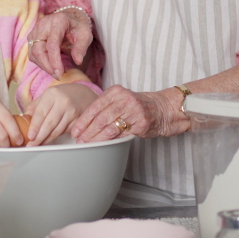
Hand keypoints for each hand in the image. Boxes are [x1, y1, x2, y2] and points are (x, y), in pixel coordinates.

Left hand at [24, 83, 97, 143]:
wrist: (83, 94)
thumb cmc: (62, 95)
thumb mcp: (47, 95)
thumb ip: (34, 106)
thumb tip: (23, 119)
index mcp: (52, 94)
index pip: (41, 113)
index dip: (35, 127)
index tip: (30, 136)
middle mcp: (63, 102)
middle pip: (49, 124)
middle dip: (39, 137)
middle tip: (31, 144)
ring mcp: (72, 112)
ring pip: (57, 131)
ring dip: (46, 139)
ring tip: (38, 144)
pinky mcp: (78, 121)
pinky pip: (64, 132)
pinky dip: (55, 137)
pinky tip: (49, 139)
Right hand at [28, 11, 92, 79]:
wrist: (69, 19)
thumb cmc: (78, 28)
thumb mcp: (85, 36)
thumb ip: (81, 48)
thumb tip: (78, 61)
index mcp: (58, 21)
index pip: (52, 44)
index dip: (54, 61)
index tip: (60, 73)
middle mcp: (43, 24)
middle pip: (38, 50)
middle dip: (47, 66)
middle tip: (58, 76)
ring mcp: (35, 30)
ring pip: (33, 53)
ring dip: (44, 66)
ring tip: (57, 71)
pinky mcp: (32, 37)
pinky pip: (32, 53)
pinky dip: (41, 62)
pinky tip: (51, 66)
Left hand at [71, 85, 190, 142]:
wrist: (163, 108)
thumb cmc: (138, 106)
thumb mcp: (121, 100)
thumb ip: (105, 108)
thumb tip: (84, 124)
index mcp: (116, 92)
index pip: (94, 107)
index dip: (83, 121)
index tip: (75, 131)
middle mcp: (124, 99)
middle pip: (100, 118)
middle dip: (88, 132)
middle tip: (79, 141)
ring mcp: (133, 111)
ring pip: (110, 127)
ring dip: (97, 138)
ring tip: (88, 144)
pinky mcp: (141, 123)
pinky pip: (122, 134)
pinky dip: (111, 141)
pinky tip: (104, 145)